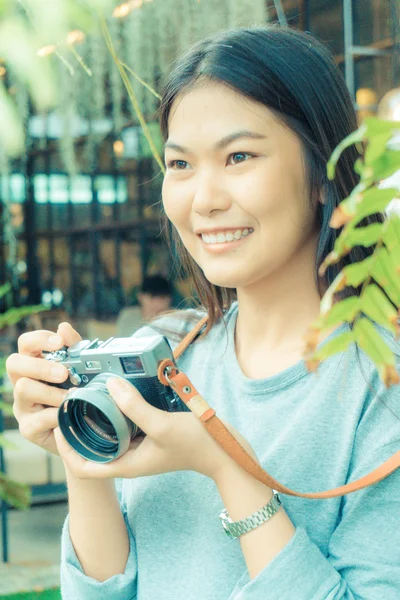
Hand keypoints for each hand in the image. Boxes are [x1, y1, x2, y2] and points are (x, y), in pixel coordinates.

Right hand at [6, 322, 80, 454]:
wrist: (87, 431)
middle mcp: (23, 382)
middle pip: (14, 363)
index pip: (26, 343)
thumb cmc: (80, 394)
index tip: (59, 342)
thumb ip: (74, 348)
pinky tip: (69, 414)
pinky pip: (37, 419)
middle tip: (64, 373)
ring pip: (23, 388)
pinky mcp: (28, 428)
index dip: (39, 339)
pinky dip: (56, 415)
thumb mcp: (81, 369)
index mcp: (34, 364)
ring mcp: (23, 405)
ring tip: (71, 396)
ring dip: (50, 391)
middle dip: (40, 366)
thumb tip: (64, 327)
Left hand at [54, 377, 258, 481]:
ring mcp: (140, 447)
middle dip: (79, 427)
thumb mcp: (162, 425)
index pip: (83, 467)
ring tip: (88, 393)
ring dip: (98, 416)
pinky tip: (119, 391)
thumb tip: (109, 384)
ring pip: (110, 433)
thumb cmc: (195, 444)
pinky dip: (118, 410)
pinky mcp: (151, 435)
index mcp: (126, 465)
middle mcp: (129, 457)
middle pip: (93, 447)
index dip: (66, 449)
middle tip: (70, 401)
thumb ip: (134, 406)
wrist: (225, 451)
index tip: (59, 424)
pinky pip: (127, 424)